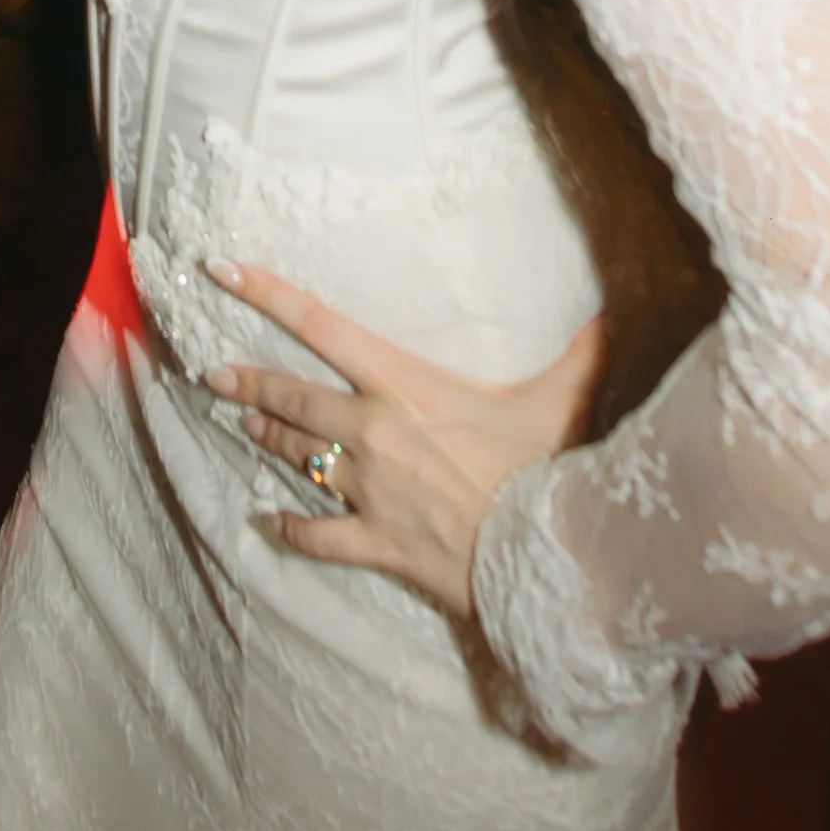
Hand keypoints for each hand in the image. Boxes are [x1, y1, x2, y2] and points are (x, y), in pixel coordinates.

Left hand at [199, 260, 604, 621]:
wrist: (542, 560)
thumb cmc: (545, 472)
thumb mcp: (561, 400)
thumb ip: (581, 352)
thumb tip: (614, 313)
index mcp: (404, 387)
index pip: (321, 326)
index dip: (267, 293)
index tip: (222, 270)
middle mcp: (373, 433)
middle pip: (293, 397)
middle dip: (250, 381)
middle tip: (214, 371)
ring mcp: (368, 492)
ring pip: (300, 457)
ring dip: (269, 437)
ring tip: (242, 422)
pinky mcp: (375, 543)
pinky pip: (318, 537)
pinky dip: (290, 529)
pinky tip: (267, 522)